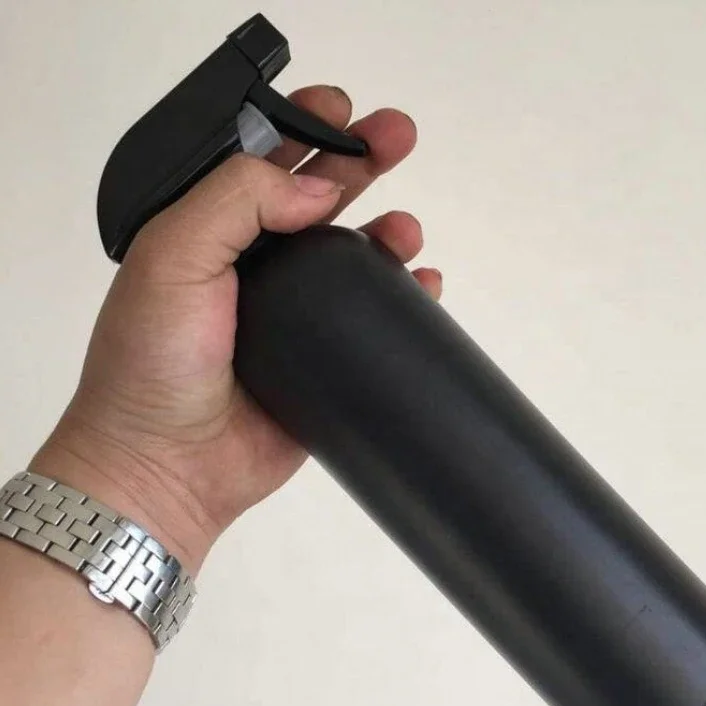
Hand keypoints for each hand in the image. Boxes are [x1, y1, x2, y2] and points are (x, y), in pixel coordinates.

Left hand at [31, 86, 441, 572]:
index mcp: (211, 232)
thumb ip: (237, 200)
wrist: (169, 465)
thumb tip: (317, 189)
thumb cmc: (152, 363)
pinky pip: (374, 317)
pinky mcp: (325, 358)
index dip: (301, 128)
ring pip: (353, 255)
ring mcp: (294, 314)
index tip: (340, 110)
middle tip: (398, 135)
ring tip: (406, 227)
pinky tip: (423, 283)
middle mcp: (255, 267)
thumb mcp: (172, 257)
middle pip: (317, 197)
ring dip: (386, 229)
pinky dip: (405, 295)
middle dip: (360, 160)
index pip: (262, 163)